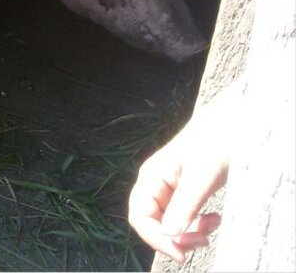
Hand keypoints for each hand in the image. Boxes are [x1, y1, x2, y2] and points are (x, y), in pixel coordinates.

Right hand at [128, 119, 229, 262]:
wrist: (235, 122)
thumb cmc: (216, 142)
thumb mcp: (202, 176)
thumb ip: (184, 205)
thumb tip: (168, 235)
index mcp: (151, 177)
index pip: (140, 216)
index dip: (156, 238)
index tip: (181, 253)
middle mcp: (156, 184)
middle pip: (154, 222)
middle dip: (176, 237)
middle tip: (203, 241)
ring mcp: (170, 188)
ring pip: (170, 222)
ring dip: (188, 232)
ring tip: (213, 225)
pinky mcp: (186, 191)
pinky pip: (184, 216)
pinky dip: (197, 224)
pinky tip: (213, 218)